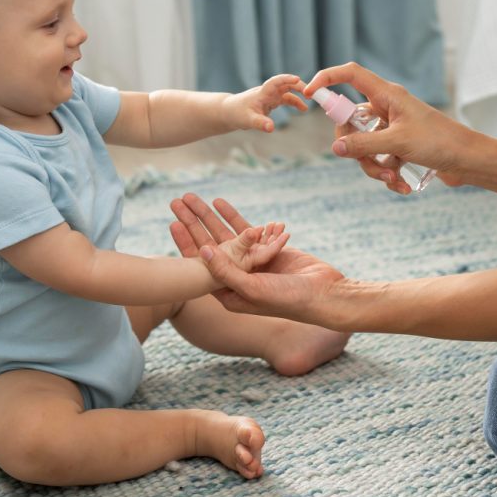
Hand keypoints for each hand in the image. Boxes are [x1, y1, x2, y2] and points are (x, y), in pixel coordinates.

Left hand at [170, 193, 343, 321]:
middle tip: (177, 202)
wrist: (323, 294)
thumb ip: (226, 272)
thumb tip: (203, 252)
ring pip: (226, 235)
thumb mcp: (252, 288)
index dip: (186, 244)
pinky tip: (221, 202)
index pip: (200, 265)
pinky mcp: (267, 252)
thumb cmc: (287, 299)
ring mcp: (252, 264)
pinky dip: (236, 217)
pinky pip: (247, 231)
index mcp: (228, 292)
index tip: (173, 224)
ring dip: (211, 216)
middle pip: (210, 245)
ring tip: (194, 197)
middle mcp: (237, 278)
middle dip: (194, 223)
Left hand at [223, 74, 307, 132]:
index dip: (286, 79)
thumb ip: (260, 123)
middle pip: (286, 84)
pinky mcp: (271, 102)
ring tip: (310, 102)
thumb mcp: (248, 120)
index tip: (298, 79)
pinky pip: (286, 99)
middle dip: (299, 86)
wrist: (229, 112)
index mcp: (262, 93)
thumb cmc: (236, 114)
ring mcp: (270, 96)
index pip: (275, 82)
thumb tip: (271, 128)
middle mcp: (268, 92)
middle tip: (311, 93)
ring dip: (299, 95)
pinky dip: (295, 103)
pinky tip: (303, 109)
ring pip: (288, 92)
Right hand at [305, 62, 468, 191]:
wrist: (470, 161)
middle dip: (356, 149)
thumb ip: (362, 144)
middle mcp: (387, 109)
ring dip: (373, 167)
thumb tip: (334, 148)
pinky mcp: (398, 146)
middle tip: (370, 163)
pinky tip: (402, 184)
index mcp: (387, 95)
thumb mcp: (397, 143)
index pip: (350, 75)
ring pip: (363, 146)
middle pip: (350, 123)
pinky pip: (378, 159)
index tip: (309, 93)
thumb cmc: (440, 142)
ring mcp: (391, 128)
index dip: (328, 79)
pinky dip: (386, 174)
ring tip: (392, 178)